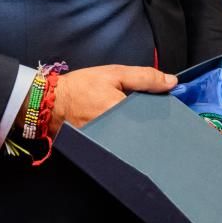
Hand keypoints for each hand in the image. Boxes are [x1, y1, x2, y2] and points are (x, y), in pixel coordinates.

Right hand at [46, 64, 178, 135]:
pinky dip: (125, 138)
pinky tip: (125, 131)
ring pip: (134, 139)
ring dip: (139, 133)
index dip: (162, 112)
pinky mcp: (100, 149)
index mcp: (122, 111)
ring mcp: (107, 143)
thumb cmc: (80, 86)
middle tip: (153, 117)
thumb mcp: (114, 74)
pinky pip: (120, 145)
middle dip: (152, 124)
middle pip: (145, 131)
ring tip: (139, 125)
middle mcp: (116, 131)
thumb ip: (144, 77)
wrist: (49, 102)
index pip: (153, 117)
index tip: (172, 109)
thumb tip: (172, 82)